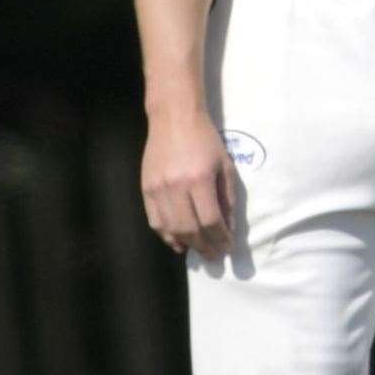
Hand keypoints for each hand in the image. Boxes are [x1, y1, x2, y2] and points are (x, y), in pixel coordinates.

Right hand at [140, 107, 237, 259]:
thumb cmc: (205, 139)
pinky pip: (155, 221)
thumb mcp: (225, 165)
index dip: (221, 238)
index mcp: (200, 180)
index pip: (211, 221)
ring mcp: (158, 189)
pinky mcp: (146, 189)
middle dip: (205, 247)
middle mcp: (176, 187)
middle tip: (215, 256)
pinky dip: (167, 235)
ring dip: (186, 244)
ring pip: (171, 229)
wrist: (174, 117)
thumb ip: (227, 197)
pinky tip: (178, 241)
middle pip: (190, 230)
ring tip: (199, 251)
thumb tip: (228, 227)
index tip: (228, 246)